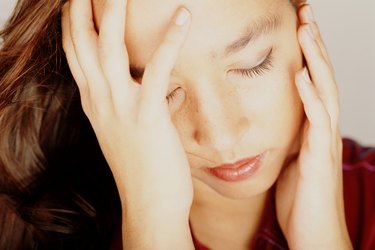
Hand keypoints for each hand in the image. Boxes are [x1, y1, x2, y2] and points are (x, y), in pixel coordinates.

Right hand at [61, 0, 193, 246]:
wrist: (150, 204)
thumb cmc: (143, 168)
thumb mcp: (125, 130)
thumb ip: (128, 103)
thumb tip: (149, 83)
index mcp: (94, 102)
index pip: (74, 52)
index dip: (73, 21)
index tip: (78, 0)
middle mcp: (99, 101)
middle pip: (82, 42)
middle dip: (82, 7)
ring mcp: (119, 108)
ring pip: (108, 47)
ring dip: (114, 10)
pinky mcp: (147, 116)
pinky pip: (157, 70)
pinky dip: (170, 40)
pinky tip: (183, 16)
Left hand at [276, 4, 351, 248]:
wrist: (313, 234)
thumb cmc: (298, 199)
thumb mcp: (287, 161)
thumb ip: (283, 138)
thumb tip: (269, 124)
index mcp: (311, 127)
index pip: (311, 81)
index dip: (305, 53)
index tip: (295, 25)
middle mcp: (321, 129)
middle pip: (321, 77)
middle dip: (313, 44)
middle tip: (304, 12)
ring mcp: (323, 142)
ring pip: (323, 91)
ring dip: (315, 60)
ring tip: (306, 30)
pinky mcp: (319, 158)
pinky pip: (316, 123)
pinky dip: (310, 98)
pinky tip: (302, 76)